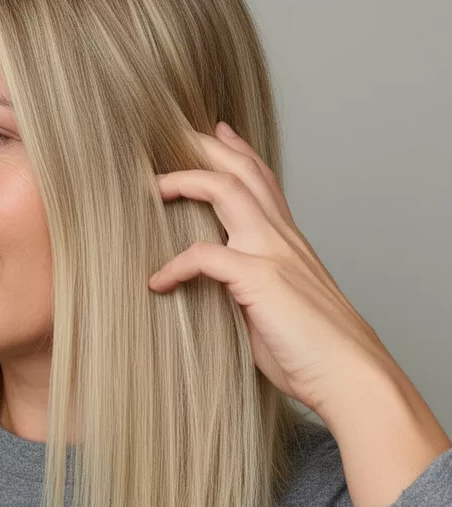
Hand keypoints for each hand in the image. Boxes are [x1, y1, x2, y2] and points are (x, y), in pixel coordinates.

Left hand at [147, 121, 395, 418]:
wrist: (351, 375)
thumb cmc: (317, 354)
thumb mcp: (279, 313)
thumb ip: (250, 295)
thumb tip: (222, 300)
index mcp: (290, 244)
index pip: (264, 182)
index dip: (240, 154)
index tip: (218, 132)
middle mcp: (283, 240)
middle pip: (244, 172)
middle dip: (207, 146)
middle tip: (174, 134)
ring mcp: (273, 255)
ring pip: (228, 190)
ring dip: (188, 180)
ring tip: (156, 186)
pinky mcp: (260, 280)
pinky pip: (204, 256)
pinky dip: (176, 266)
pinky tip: (158, 282)